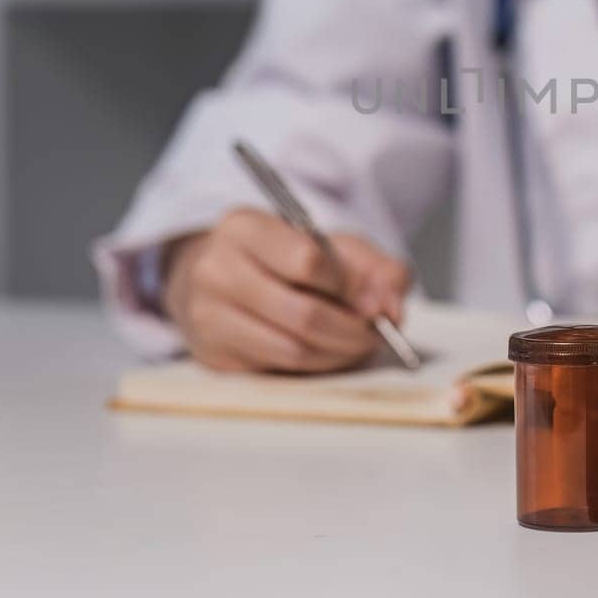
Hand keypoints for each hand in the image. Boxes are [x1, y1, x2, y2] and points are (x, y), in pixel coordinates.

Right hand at [162, 208, 410, 372]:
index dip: (349, 286)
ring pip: (292, 350)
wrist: (225, 276)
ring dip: (338, 353)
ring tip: (356, 343)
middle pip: (302, 314)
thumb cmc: (287, 258)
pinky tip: (327, 351)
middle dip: (352, 330)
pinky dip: (315, 365)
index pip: (307, 261)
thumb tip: (389, 309)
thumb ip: (377, 269)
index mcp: (245, 228)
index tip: (370, 298)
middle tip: (375, 333)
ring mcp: (209, 316)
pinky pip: (278, 370)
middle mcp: (216, 270)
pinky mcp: (212, 355)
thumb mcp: (336, 247)